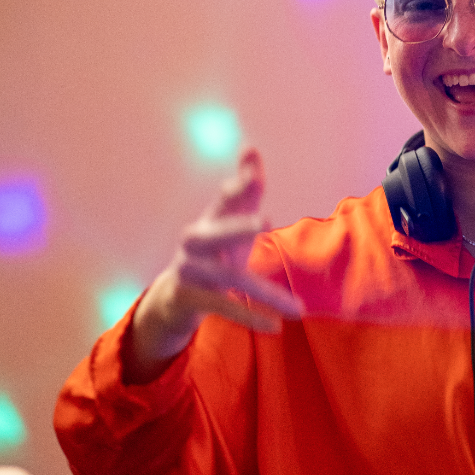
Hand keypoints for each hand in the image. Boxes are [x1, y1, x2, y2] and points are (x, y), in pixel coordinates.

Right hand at [127, 149, 300, 381]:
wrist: (175, 296)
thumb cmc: (213, 252)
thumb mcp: (230, 222)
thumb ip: (244, 190)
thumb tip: (250, 148)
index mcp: (210, 221)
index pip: (225, 200)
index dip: (239, 187)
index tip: (254, 173)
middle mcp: (195, 244)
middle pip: (214, 233)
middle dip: (237, 226)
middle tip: (266, 219)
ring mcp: (189, 271)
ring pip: (228, 279)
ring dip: (265, 292)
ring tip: (298, 308)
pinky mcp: (189, 298)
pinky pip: (221, 307)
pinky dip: (249, 316)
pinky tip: (276, 326)